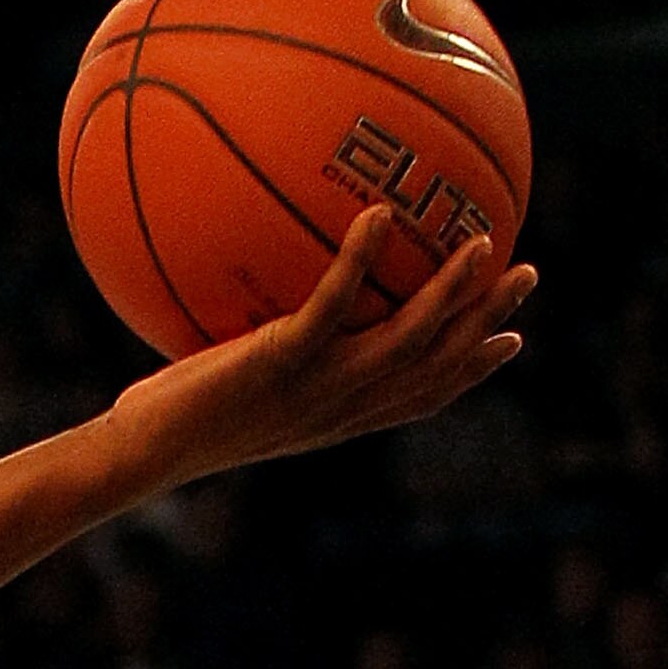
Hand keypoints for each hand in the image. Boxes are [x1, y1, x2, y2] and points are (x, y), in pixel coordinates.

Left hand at [108, 204, 537, 494]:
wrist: (139, 455)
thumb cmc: (169, 427)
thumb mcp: (229, 398)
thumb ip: (260, 366)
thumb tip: (255, 323)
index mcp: (334, 419)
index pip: (420, 398)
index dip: (470, 371)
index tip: (511, 342)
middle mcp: (338, 408)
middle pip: (436, 365)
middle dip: (487, 320)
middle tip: (528, 276)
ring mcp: (315, 386)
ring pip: (408, 336)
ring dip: (452, 289)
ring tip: (484, 241)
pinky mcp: (281, 360)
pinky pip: (331, 302)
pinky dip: (358, 258)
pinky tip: (377, 213)